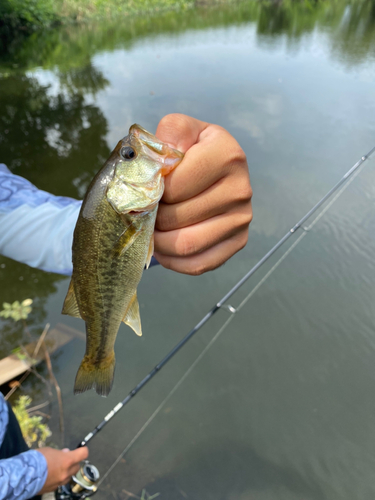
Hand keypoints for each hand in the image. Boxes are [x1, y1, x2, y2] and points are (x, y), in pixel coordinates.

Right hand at [37, 446, 88, 493]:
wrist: (25, 475)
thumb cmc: (38, 459)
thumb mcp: (50, 451)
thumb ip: (60, 453)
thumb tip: (65, 453)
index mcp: (67, 461)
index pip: (83, 454)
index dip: (83, 450)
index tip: (81, 449)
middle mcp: (66, 472)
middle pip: (77, 467)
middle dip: (74, 462)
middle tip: (66, 459)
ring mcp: (60, 482)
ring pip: (69, 476)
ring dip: (66, 471)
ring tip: (57, 467)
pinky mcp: (53, 489)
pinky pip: (60, 483)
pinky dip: (58, 478)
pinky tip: (51, 475)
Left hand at [154, 114, 252, 274]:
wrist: (216, 166)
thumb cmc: (191, 149)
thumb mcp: (179, 129)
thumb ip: (168, 133)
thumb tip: (161, 162)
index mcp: (227, 155)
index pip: (174, 187)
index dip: (151, 193)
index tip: (143, 191)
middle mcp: (241, 188)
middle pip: (178, 218)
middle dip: (151, 219)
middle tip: (141, 214)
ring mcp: (242, 219)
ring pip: (186, 245)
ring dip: (159, 243)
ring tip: (150, 229)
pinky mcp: (238, 242)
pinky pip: (199, 264)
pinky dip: (174, 261)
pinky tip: (164, 247)